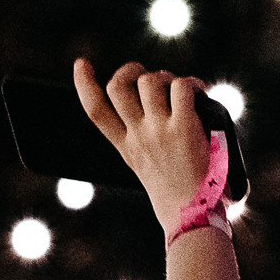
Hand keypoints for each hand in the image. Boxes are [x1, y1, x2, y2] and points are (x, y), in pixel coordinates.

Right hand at [72, 59, 219, 232]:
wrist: (193, 215)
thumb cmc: (176, 190)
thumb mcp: (146, 165)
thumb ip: (141, 137)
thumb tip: (152, 96)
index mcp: (125, 147)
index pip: (95, 111)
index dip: (83, 84)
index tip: (80, 64)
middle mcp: (138, 136)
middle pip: (118, 87)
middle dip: (130, 70)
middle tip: (145, 74)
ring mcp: (159, 131)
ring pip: (150, 81)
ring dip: (164, 77)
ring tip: (178, 88)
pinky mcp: (184, 128)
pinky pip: (181, 88)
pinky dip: (191, 84)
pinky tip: (199, 92)